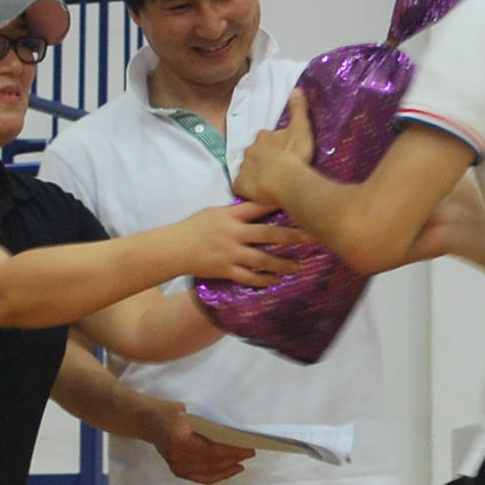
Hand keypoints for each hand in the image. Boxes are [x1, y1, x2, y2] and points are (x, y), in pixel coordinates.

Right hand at [150, 402, 252, 484]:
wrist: (149, 421)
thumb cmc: (172, 412)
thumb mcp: (190, 411)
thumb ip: (209, 424)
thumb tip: (235, 434)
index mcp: (179, 437)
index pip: (211, 449)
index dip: (231, 451)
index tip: (247, 447)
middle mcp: (176, 455)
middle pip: (212, 462)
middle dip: (233, 458)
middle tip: (249, 452)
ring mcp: (176, 465)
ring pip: (209, 471)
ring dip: (229, 467)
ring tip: (243, 460)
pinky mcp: (177, 471)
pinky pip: (202, 477)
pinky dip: (219, 475)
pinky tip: (232, 469)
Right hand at [166, 201, 308, 285]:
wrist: (173, 249)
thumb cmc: (194, 228)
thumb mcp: (214, 213)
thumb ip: (236, 212)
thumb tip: (258, 208)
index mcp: (230, 216)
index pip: (258, 207)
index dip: (279, 205)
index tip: (299, 204)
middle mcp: (233, 234)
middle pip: (267, 234)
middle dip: (291, 236)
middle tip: (311, 238)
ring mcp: (230, 253)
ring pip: (262, 260)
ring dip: (283, 263)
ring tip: (299, 267)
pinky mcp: (225, 270)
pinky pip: (248, 277)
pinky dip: (263, 279)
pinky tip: (276, 280)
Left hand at [234, 90, 316, 204]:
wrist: (288, 180)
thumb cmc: (295, 154)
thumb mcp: (301, 127)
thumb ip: (298, 108)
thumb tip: (296, 89)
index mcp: (263, 137)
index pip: (265, 139)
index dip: (273, 146)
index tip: (282, 152)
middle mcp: (249, 150)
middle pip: (254, 154)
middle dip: (262, 159)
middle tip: (275, 169)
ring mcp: (243, 169)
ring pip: (247, 170)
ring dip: (255, 174)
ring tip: (268, 183)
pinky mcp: (240, 186)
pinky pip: (241, 187)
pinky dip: (247, 190)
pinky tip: (257, 194)